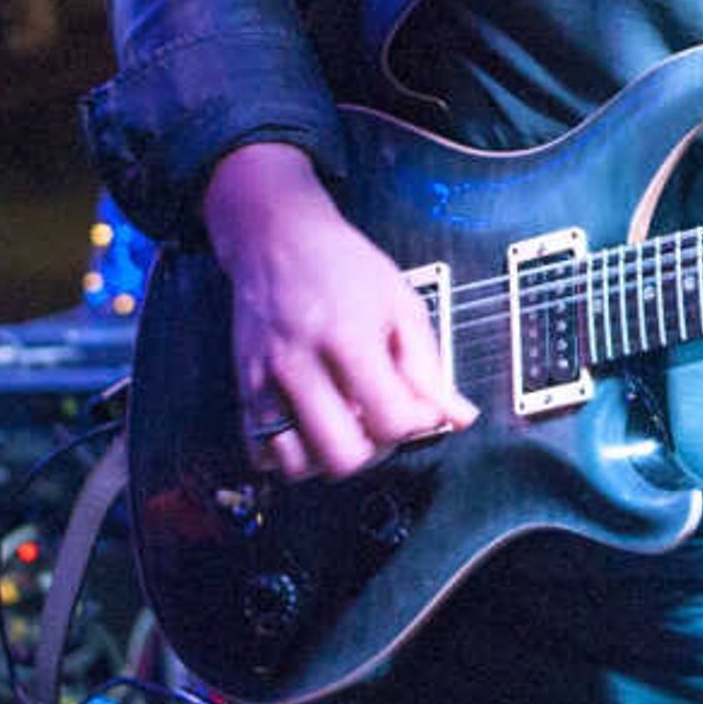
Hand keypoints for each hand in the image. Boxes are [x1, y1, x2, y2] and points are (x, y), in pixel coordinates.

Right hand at [204, 142, 475, 480]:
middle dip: (373, 451)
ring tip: (346, 425)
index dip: (417, 425)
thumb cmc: (343, 266)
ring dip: (329, 458)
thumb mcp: (401, 304)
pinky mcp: (244, 389)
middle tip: (381, 421)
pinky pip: (261, 453)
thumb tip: (458, 417)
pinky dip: (290, 454)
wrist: (277, 238)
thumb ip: (429, 368)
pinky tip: (312, 426)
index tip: (419, 408)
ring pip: (296, 465)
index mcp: (347, 338)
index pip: (390, 421)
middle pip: (341, 456)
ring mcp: (265, 380)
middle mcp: (299, 364)